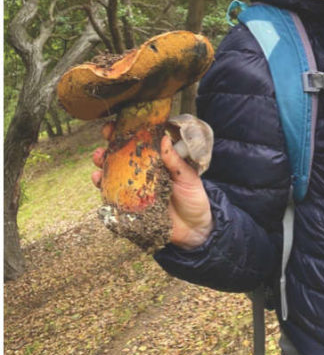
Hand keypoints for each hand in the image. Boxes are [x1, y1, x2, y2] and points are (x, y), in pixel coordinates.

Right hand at [92, 122, 213, 249]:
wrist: (194, 231)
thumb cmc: (194, 199)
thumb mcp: (189, 178)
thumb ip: (176, 161)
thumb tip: (164, 138)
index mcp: (159, 162)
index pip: (142, 143)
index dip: (129, 132)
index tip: (118, 123)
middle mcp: (144, 173)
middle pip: (122, 156)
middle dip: (110, 145)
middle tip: (105, 137)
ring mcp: (135, 189)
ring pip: (112, 173)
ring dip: (102, 163)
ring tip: (98, 158)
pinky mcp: (129, 206)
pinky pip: (112, 194)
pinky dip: (102, 186)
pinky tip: (98, 179)